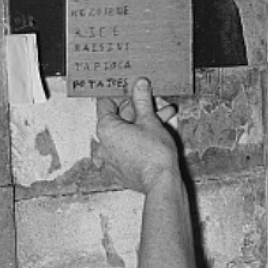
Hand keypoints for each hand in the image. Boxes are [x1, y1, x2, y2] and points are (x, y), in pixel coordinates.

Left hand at [95, 78, 180, 195]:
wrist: (161, 183)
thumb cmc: (154, 154)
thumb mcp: (150, 120)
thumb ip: (142, 100)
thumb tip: (140, 84)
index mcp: (106, 129)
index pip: (106, 103)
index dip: (121, 95)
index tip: (132, 90)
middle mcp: (104, 144)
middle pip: (119, 118)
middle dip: (138, 110)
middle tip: (154, 103)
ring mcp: (111, 159)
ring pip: (126, 133)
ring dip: (143, 124)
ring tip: (164, 117)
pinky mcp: (121, 169)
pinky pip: (127, 148)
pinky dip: (139, 139)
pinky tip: (157, 133)